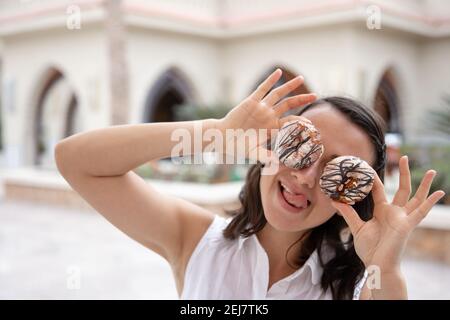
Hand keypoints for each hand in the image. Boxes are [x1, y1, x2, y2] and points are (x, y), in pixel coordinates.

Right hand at [216, 69, 316, 161]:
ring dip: (290, 86)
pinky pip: (262, 89)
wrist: (223, 137)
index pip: (290, 122)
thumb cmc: (238, 146)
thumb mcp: (254, 152)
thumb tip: (276, 164)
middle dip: (302, 99)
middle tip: (315, 95)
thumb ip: (265, 157)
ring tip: (301, 78)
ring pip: (278, 94)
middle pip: (289, 104)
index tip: (310, 123)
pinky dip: (270, 80)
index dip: (300, 121)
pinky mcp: (251, 101)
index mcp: (272, 127)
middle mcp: (269, 115)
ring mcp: (261, 107)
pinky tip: (278, 72)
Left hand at [332, 156, 444, 271]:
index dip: (374, 179)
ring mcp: (403, 218)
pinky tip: (440, 192)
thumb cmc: (369, 249)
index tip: (368, 166)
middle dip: (403, 173)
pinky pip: (421, 212)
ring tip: (432, 171)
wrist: (377, 265)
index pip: (379, 189)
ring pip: (416, 197)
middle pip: (402, 188)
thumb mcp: (356, 227)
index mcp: (383, 211)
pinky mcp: (408, 225)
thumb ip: (347, 212)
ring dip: (424, 184)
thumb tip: (334, 200)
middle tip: (404, 156)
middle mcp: (395, 212)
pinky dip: (430, 202)